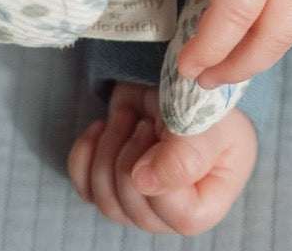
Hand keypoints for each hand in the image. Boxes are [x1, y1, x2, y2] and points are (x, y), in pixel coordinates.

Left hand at [67, 82, 256, 234]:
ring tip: (130, 118)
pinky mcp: (110, 187)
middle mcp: (172, 211)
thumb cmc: (204, 100)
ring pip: (105, 198)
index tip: (165, 133)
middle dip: (131, 156)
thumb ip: (186, 155)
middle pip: (134, 208)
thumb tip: (141, 182)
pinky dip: (86, 151)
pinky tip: (105, 125)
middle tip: (146, 122)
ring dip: (111, 147)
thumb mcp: (207, 121)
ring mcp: (137, 203)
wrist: (177, 75)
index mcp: (207, 200)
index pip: (181, 216)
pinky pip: (83, 184)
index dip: (165, 177)